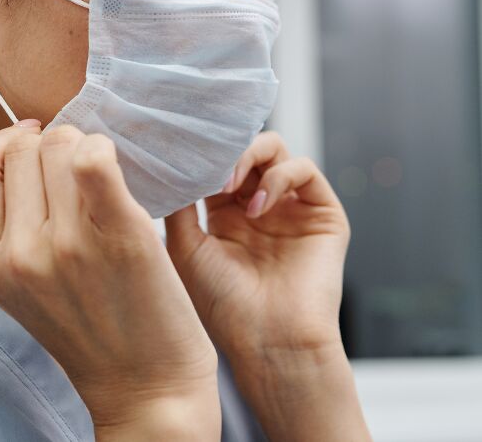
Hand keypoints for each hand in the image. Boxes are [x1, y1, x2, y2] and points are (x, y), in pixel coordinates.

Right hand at [0, 123, 220, 438]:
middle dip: (51, 142)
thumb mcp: (26, 288)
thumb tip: (25, 147)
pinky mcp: (119, 236)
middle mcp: (21, 253)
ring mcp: (68, 244)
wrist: (146, 391)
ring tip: (104, 172)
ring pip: (61, 144)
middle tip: (79, 164)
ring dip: (84, 143)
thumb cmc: (92, 332)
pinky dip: (104, 148)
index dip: (4, 144)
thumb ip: (11, 229)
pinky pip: (94, 160)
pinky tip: (119, 166)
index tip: (33, 144)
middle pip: (23, 149)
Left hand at [165, 132, 368, 441]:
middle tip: (209, 169)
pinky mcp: (323, 213)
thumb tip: (168, 164)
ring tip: (230, 187)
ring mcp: (291, 208)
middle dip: (226, 150)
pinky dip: (278, 177)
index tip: (181, 149)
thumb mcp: (185, 247)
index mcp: (226, 213)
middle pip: (245, 149)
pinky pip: (304, 169)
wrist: (268, 343)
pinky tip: (257, 207)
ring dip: (249, 157)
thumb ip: (179, 203)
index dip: (201, 153)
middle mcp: (259, 206)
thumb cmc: (223, 304)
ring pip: (275, 149)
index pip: (217, 162)